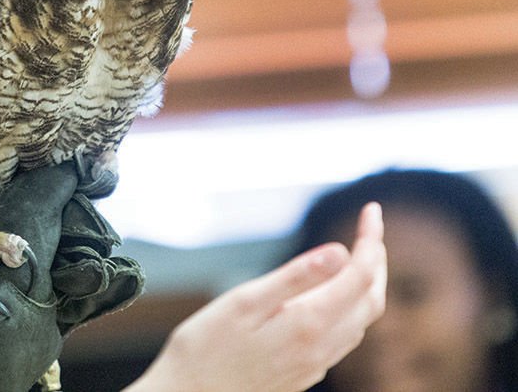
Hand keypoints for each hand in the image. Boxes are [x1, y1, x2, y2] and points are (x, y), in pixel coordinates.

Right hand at [126, 202, 386, 391]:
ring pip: (361, 321)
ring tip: (359, 254)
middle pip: (371, 300)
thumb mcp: (243, 302)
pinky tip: (332, 296)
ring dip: (367, 284)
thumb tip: (340, 252)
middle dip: (376, 260)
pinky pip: (344, 337)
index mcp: (309, 324)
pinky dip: (350, 306)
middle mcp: (321, 348)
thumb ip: (294, 277)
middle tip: (369, 227)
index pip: (361, 276)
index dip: (372, 240)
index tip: (372, 209)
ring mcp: (315, 365)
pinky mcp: (305, 373)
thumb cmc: (206, 348)